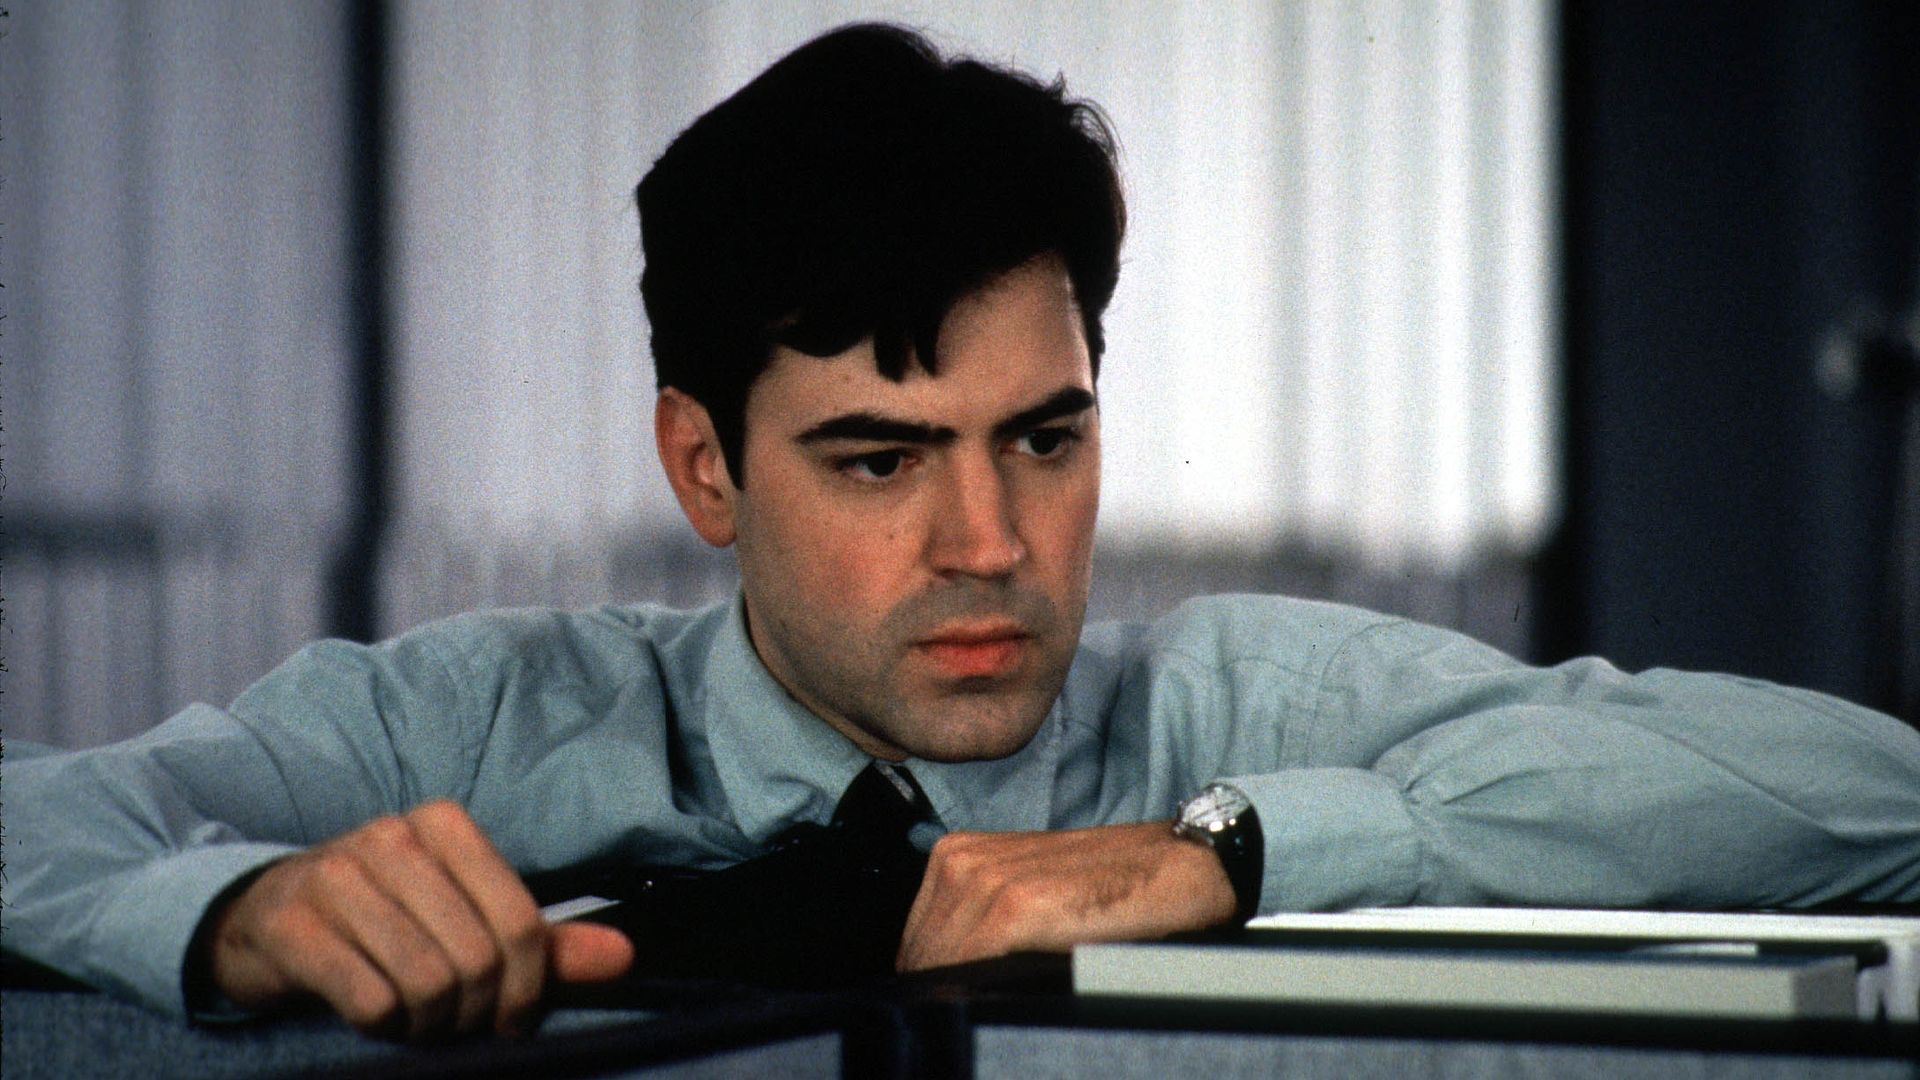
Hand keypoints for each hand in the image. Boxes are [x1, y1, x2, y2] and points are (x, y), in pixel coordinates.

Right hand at [205, 800, 631, 1039]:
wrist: (260, 918)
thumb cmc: (378, 919)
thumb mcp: (463, 919)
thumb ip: (542, 943)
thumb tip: (623, 958)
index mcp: (445, 825)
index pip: (522, 925)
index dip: (527, 990)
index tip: (509, 1019)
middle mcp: (393, 837)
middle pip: (477, 960)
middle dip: (472, 1012)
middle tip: (452, 1022)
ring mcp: (337, 875)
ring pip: (427, 983)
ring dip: (427, 1023)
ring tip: (412, 1017)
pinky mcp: (292, 924)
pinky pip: (369, 999)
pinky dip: (382, 1025)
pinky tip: (372, 1013)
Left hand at [896, 820, 1237, 970]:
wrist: (1180, 866)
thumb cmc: (1111, 890)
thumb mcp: (1028, 899)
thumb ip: (978, 928)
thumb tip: (943, 988)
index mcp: (955, 857)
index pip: (915, 947)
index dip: (935, 981)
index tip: (964, 997)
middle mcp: (959, 861)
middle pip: (920, 960)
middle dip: (946, 991)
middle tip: (990, 1003)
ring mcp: (984, 880)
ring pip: (939, 969)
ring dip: (965, 996)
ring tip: (1012, 997)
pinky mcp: (1016, 905)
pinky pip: (969, 971)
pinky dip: (986, 993)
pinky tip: (1021, 992)